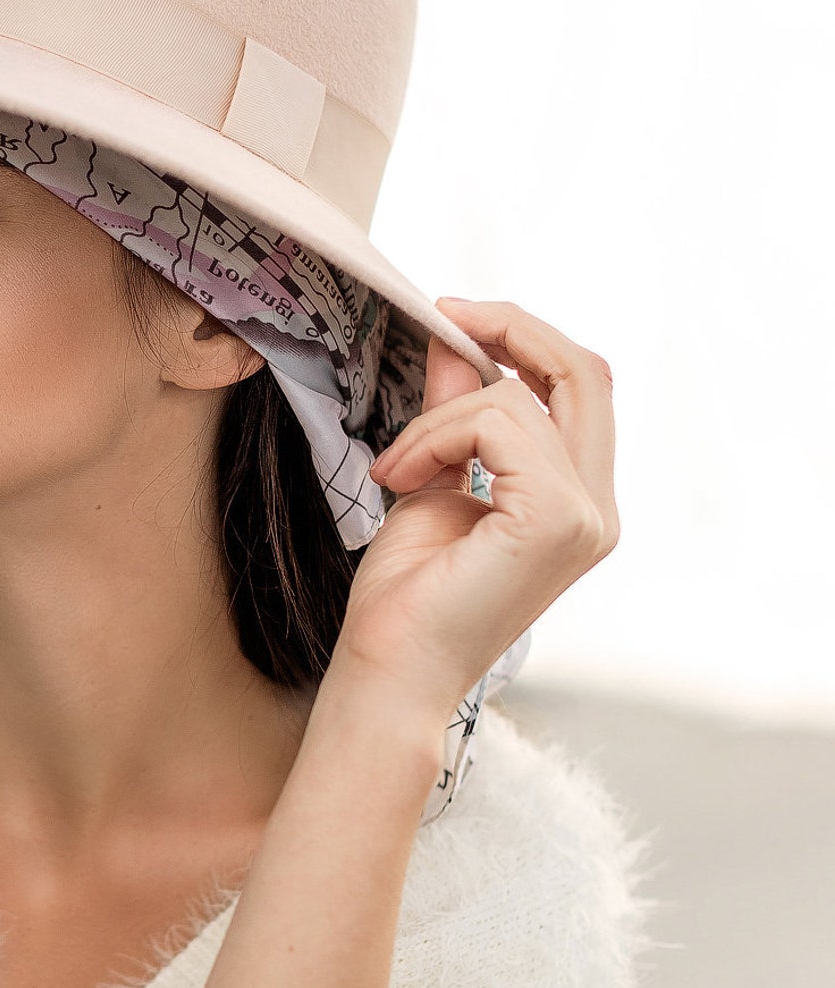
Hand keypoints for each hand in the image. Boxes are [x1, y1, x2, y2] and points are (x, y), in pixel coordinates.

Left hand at [328, 299, 618, 722]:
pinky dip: (434, 436)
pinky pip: (495, 423)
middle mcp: (598, 510)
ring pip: (516, 400)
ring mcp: (585, 518)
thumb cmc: (406, 600)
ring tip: (395, 467)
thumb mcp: (430, 478)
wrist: (388, 672)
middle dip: (512, 328)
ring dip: (435, 418)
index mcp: (580, 502)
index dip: (525, 339)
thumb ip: (454, 412)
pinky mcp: (555, 520)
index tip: (454, 318)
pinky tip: (400, 477)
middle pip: (586, 370)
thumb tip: (453, 341)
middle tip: (443, 314)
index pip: (583, 386)